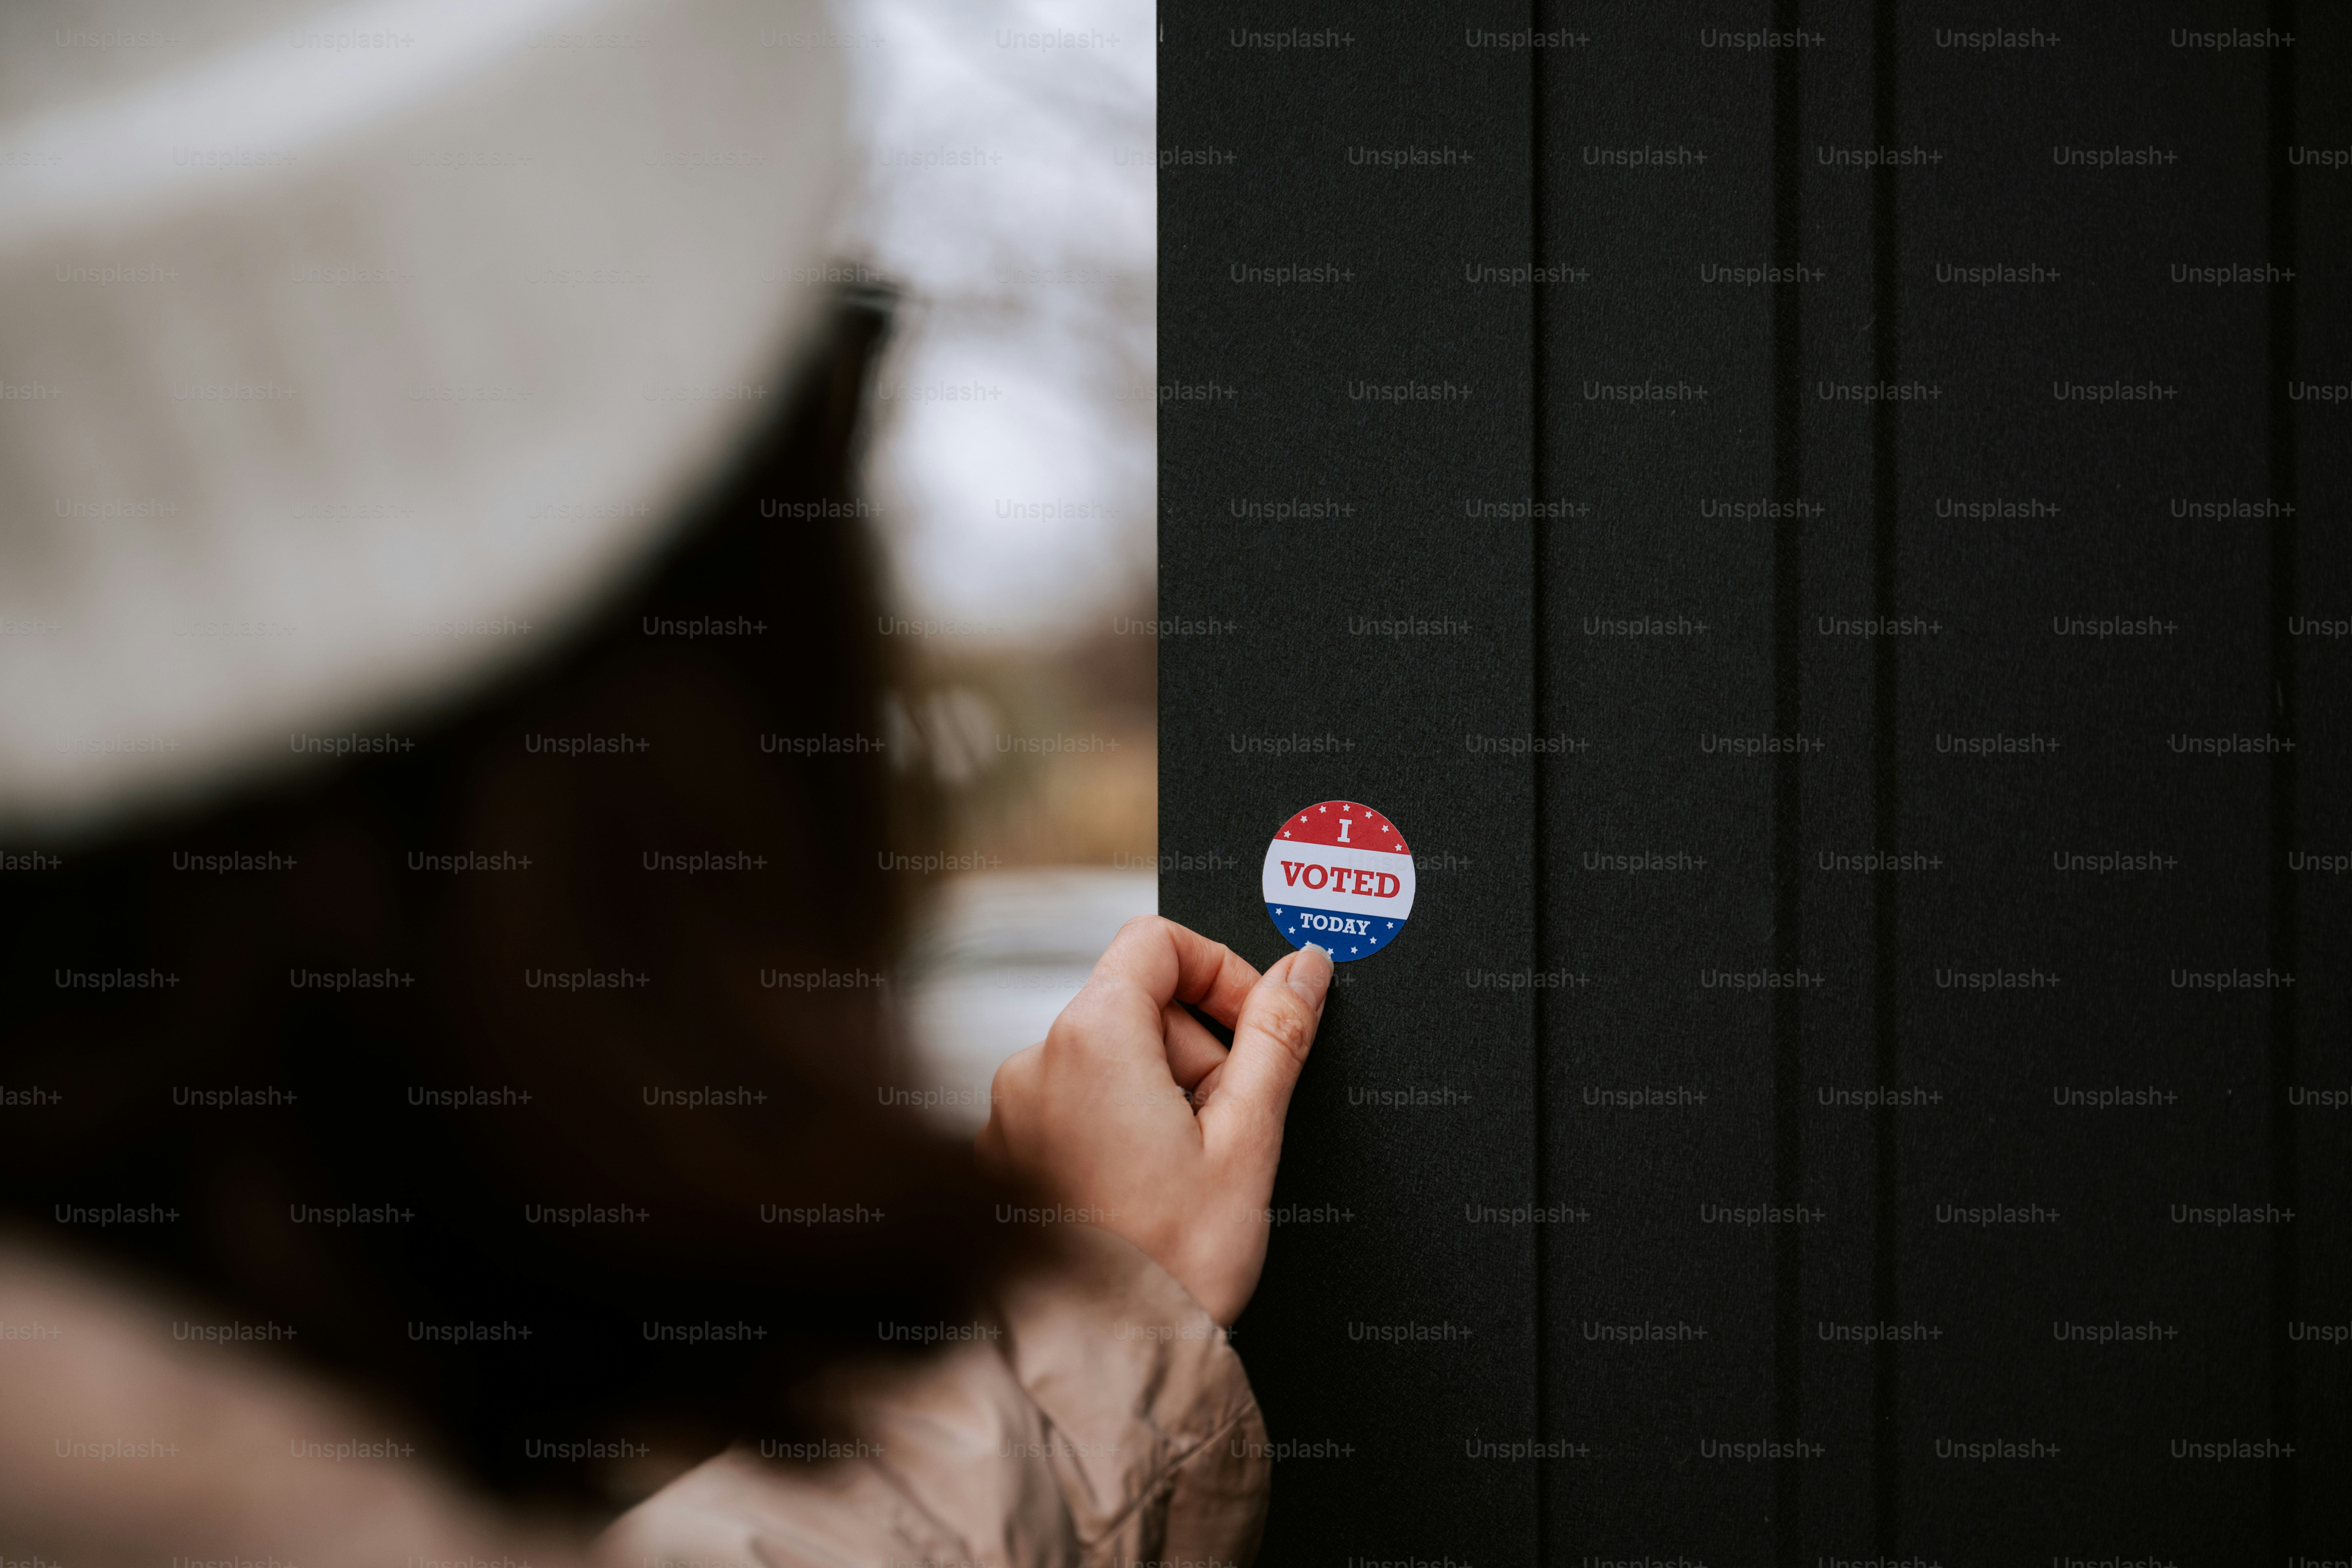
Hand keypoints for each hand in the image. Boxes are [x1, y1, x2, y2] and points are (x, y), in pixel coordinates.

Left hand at [976, 916, 1333, 1324]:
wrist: (1100, 1361)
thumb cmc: (1170, 1265)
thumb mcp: (1248, 1139)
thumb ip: (1279, 1037)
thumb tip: (1306, 968)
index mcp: (1090, 1038)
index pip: (1157, 940)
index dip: (1223, 971)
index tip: (1260, 1026)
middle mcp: (1035, 1062)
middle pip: (1138, 1004)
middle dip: (1201, 1052)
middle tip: (1232, 1128)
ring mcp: (1011, 1111)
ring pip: (1112, 1061)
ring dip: (1166, 1096)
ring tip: (1191, 1174)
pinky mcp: (1004, 1155)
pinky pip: (1076, 1107)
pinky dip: (1123, 1129)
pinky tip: (1148, 1193)